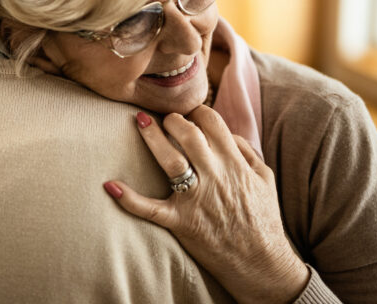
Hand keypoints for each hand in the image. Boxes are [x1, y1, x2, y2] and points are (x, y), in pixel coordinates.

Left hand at [104, 106, 308, 303]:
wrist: (262, 264)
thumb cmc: (263, 220)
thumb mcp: (265, 180)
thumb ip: (247, 152)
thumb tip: (226, 133)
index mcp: (235, 164)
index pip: (213, 123)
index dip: (197, 112)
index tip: (188, 114)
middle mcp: (215, 176)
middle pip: (188, 135)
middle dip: (173, 120)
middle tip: (163, 117)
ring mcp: (196, 199)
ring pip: (170, 160)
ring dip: (152, 137)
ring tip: (141, 122)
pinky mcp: (181, 222)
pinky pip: (151, 208)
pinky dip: (129, 198)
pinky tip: (111, 185)